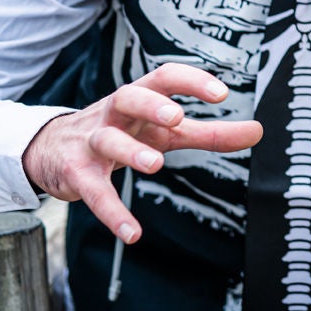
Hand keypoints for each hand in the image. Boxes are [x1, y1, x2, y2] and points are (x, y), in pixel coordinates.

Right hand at [22, 62, 262, 243]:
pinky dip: (112, 212)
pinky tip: (132, 233)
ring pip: (107, 140)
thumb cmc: (123, 132)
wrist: (51, 148)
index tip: (222, 93)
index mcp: (140, 98)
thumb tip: (258, 131)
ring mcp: (92, 142)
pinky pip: (94, 192)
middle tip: (176, 118)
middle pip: (128, 96)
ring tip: (156, 165)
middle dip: (151, 106)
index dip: (191, 81)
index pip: (164, 77)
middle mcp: (114, 114)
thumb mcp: (166, 131)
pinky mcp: (76, 174)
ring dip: (130, 151)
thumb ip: (210, 132)